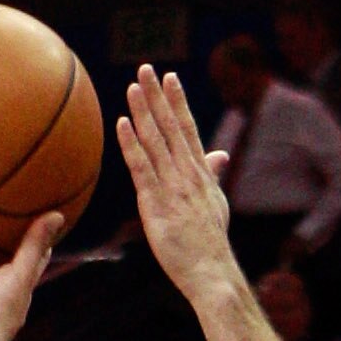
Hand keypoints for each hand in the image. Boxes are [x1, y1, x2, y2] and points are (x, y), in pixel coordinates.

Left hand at [117, 67, 236, 306]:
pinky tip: (122, 123)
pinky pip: (141, 167)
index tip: (170, 78)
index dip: (177, 102)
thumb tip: (218, 156)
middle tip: (146, 68)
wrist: (211, 272)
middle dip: (158, 96)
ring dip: (143, 111)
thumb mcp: (216, 203)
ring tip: (132, 87)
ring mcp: (172, 186)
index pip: (188, 129)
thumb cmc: (211, 243)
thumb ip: (212, 175)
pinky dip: (131, 143)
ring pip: (155, 141)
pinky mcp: (156, 203)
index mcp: (200, 173)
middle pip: (170, 127)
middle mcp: (187, 173)